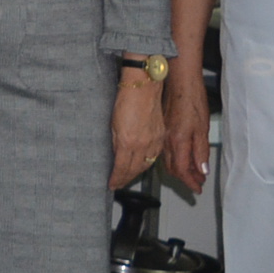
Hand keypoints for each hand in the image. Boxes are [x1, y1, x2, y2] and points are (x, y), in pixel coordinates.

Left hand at [110, 72, 166, 189]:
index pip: (122, 168)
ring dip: (137, 173)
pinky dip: (147, 163)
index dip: (117, 179)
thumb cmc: (126, 100)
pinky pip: (154, 155)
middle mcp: (143, 145)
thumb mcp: (113, 123)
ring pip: (146, 164)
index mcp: (128, 142)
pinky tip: (142, 164)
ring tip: (128, 177)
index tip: (112, 185)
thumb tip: (115, 154)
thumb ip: (115, 141)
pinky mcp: (161, 136)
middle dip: (126, 178)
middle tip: (119, 183)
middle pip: (135, 169)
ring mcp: (154, 141)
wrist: (144, 87)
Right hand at [163, 73, 211, 194]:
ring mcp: (161, 135)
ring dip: (179, 169)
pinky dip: (174, 159)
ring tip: (193, 172)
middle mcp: (166, 141)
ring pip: (167, 161)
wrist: (179, 82)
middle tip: (198, 182)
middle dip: (185, 178)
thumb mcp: (202, 128)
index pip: (182, 170)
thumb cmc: (193, 101)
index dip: (190, 182)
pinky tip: (182, 157)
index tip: (198, 189)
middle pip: (172, 168)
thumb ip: (201, 150)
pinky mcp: (161, 130)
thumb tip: (201, 170)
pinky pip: (165, 152)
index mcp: (178, 141)